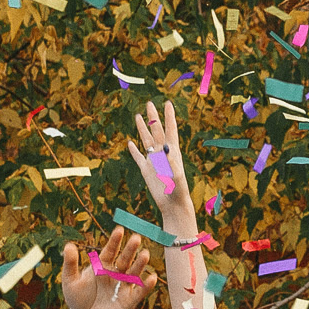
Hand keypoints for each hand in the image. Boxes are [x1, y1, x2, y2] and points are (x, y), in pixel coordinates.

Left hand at [61, 227, 154, 308]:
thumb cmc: (77, 298)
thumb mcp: (70, 280)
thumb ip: (70, 263)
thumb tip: (68, 245)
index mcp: (102, 265)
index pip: (110, 250)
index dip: (115, 241)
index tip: (119, 230)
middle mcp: (115, 273)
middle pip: (124, 259)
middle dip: (130, 249)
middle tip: (136, 238)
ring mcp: (123, 286)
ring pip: (133, 272)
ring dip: (140, 264)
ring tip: (145, 254)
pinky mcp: (129, 300)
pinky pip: (139, 291)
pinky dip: (146, 286)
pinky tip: (152, 278)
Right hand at [125, 99, 193, 216]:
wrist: (173, 205)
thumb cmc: (179, 191)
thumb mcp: (177, 176)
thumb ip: (172, 162)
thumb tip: (167, 148)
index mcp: (172, 151)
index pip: (170, 129)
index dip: (169, 116)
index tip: (167, 103)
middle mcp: (162, 153)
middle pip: (156, 130)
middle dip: (153, 117)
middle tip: (149, 103)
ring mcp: (153, 161)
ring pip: (146, 140)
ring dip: (142, 128)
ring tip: (138, 116)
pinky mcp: (146, 170)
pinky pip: (138, 157)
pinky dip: (133, 150)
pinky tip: (129, 143)